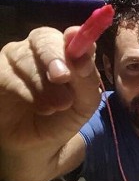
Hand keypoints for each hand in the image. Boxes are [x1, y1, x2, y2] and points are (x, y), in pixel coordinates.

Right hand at [0, 27, 100, 180]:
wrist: (38, 144)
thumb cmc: (64, 117)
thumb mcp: (85, 103)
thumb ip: (88, 79)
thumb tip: (86, 53)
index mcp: (64, 51)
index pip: (67, 35)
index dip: (73, 41)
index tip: (78, 52)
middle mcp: (37, 50)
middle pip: (42, 39)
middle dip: (54, 57)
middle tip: (62, 77)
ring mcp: (12, 60)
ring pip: (24, 59)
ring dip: (43, 85)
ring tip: (56, 107)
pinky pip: (5, 75)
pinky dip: (24, 91)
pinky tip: (38, 107)